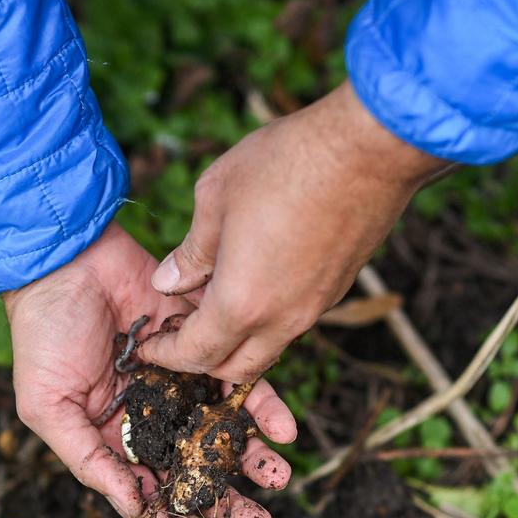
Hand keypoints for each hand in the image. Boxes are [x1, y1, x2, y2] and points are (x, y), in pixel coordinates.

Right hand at [2, 223, 298, 517]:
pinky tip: (283, 429)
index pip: (149, 494)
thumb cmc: (43, 335)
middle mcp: (150, 417)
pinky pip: (239, 383)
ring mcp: (179, 383)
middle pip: (194, 470)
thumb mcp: (48, 407)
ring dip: (253, 458)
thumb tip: (135, 505)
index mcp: (111, 439)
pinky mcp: (204, 348)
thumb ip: (89, 459)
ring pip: (223, 431)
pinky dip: (263, 407)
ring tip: (278, 476)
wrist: (67, 261)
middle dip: (227, 500)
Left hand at [137, 81, 446, 382]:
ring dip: (238, 338)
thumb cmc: (286, 163)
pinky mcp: (337, 291)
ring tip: (214, 301)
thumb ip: (189, 253)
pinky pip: (292, 322)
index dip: (166, 355)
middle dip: (203, 360)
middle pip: (235, 368)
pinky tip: (255, 280)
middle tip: (181, 331)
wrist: (368, 149)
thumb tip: (167, 283)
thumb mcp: (215, 198)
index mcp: (242, 303)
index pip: (195, 355)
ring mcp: (315, 308)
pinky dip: (267, 319)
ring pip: (268, 346)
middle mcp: (282, 319)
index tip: (149, 347)